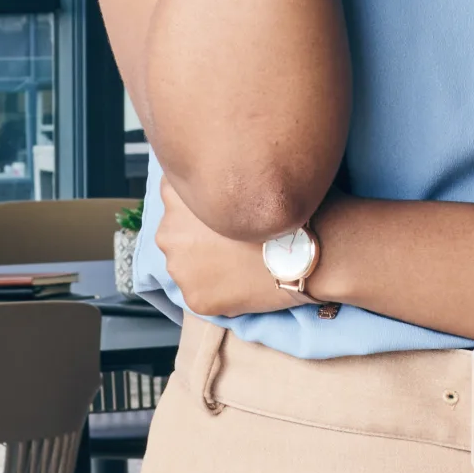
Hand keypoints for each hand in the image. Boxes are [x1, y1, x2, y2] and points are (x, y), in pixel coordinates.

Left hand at [156, 174, 303, 316]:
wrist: (306, 248)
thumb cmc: (282, 207)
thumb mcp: (242, 174)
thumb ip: (213, 183)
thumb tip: (208, 189)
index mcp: (174, 195)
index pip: (175, 199)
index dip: (200, 207)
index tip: (219, 213)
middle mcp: (168, 231)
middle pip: (177, 235)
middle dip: (198, 238)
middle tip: (233, 241)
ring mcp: (179, 268)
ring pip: (188, 267)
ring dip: (206, 265)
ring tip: (240, 262)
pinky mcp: (195, 298)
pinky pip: (203, 294)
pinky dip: (220, 290)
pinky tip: (243, 281)